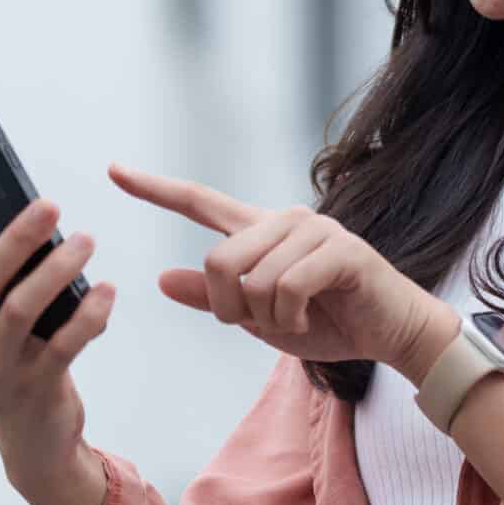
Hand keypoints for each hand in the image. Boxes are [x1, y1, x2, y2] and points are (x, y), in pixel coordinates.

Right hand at [0, 135, 118, 500]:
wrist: (31, 436)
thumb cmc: (17, 351)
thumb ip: (2, 262)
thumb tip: (30, 202)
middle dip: (15, 237)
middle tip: (52, 203)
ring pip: (20, 309)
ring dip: (58, 271)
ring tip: (88, 241)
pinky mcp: (34, 386)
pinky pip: (63, 346)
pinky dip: (89, 316)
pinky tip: (110, 293)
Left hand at [109, 162, 452, 373]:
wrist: (390, 334)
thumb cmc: (329, 322)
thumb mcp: (259, 320)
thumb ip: (215, 299)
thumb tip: (162, 278)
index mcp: (261, 232)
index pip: (201, 201)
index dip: (155, 188)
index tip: (114, 170)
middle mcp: (284, 220)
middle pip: (219, 260)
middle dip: (229, 308)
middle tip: (258, 324)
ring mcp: (314, 230)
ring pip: (252, 280)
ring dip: (268, 319)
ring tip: (296, 320)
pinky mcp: (340, 249)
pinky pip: (287, 288)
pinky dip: (292, 318)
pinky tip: (313, 318)